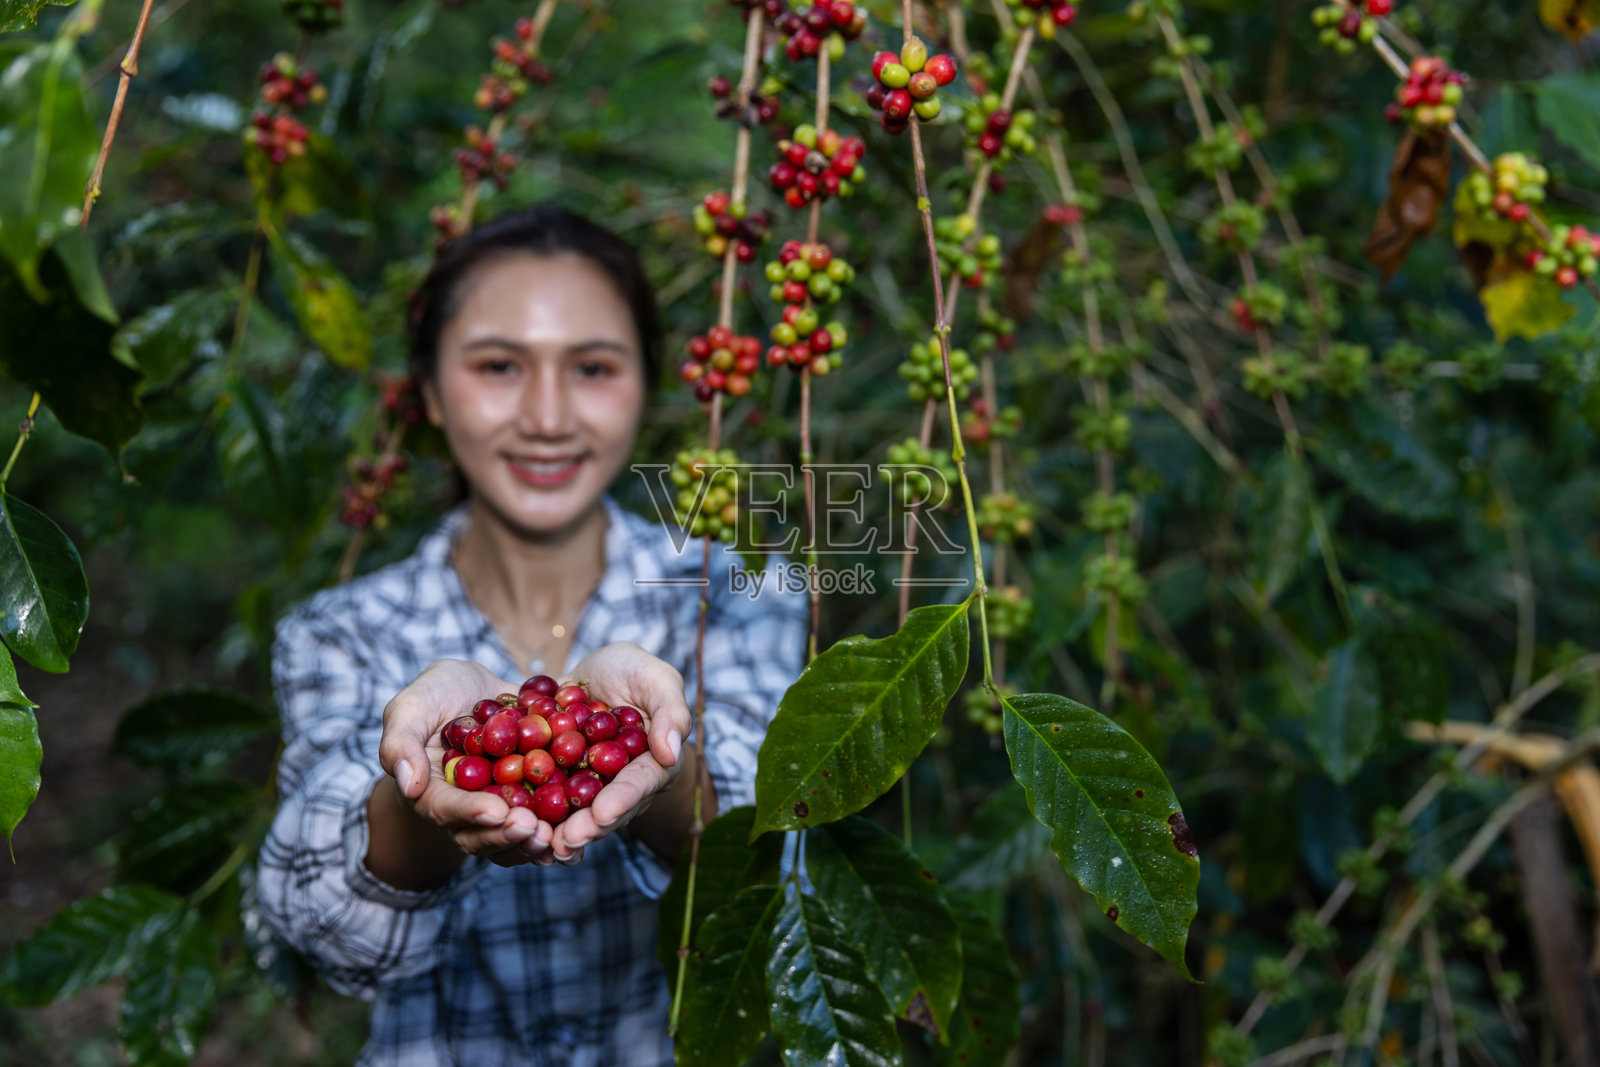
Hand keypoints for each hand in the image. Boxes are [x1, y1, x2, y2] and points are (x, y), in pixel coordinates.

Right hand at [376, 659, 555, 867]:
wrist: (479, 691)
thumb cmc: (437, 695)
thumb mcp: (412, 705)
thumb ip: (400, 740)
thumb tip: (406, 783)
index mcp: (430, 791)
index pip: (445, 808)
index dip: (469, 812)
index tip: (496, 811)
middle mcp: (464, 811)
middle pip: (481, 834)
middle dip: (507, 835)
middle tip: (532, 829)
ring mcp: (498, 810)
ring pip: (513, 838)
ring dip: (532, 842)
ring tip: (554, 836)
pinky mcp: (530, 803)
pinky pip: (543, 823)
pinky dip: (560, 830)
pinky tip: (583, 828)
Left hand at [542, 642, 693, 864]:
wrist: (594, 673)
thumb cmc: (635, 672)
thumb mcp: (657, 679)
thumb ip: (671, 712)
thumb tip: (670, 752)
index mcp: (651, 765)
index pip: (639, 784)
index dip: (622, 800)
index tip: (603, 813)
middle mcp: (619, 784)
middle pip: (604, 810)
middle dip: (585, 828)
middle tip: (565, 842)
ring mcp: (586, 785)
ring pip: (573, 813)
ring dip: (556, 831)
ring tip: (540, 845)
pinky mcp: (556, 780)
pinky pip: (541, 796)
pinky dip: (528, 810)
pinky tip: (510, 824)